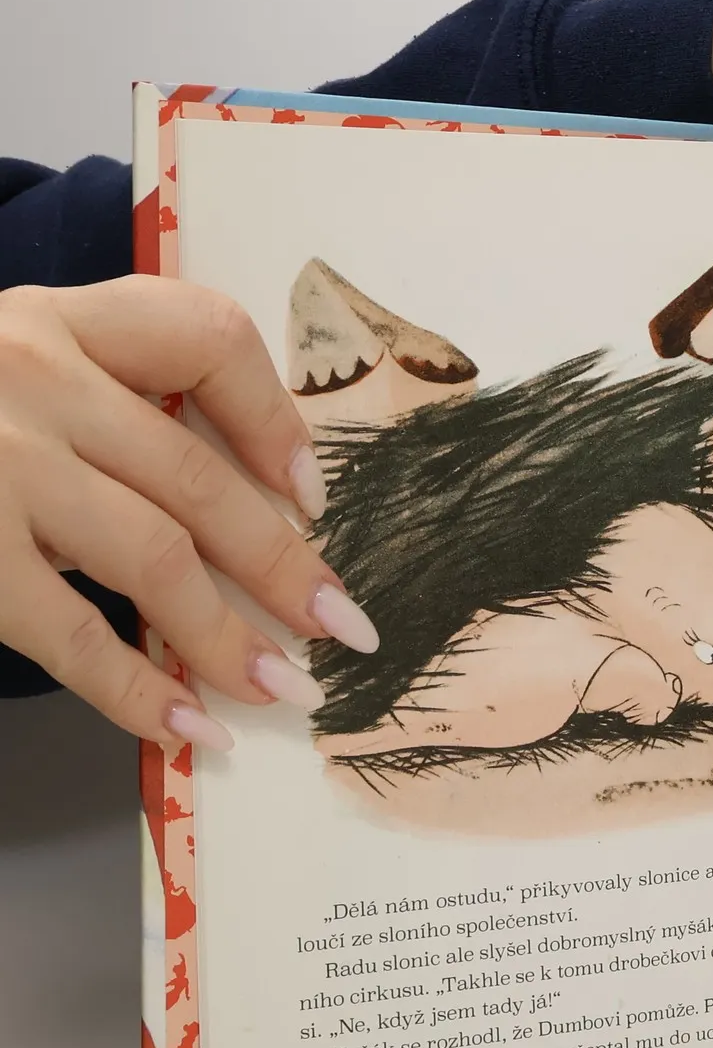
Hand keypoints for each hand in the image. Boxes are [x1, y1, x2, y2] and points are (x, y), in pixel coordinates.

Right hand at [0, 278, 378, 748]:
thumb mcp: (17, 368)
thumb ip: (110, 405)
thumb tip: (263, 508)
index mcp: (59, 319)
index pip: (206, 336)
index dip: (276, 420)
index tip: (313, 494)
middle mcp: (28, 372)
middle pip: (198, 479)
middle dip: (283, 567)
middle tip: (344, 627)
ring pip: (152, 557)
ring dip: (228, 638)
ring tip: (283, 691)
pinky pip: (69, 631)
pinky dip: (136, 690)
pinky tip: (188, 728)